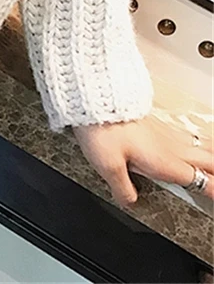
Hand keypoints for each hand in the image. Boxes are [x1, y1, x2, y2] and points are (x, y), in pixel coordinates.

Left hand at [74, 118, 213, 207]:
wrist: (96, 96)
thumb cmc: (103, 129)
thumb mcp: (109, 167)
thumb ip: (122, 188)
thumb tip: (130, 202)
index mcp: (165, 162)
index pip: (199, 181)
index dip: (213, 190)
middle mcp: (171, 146)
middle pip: (207, 161)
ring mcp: (165, 131)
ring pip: (199, 144)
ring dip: (211, 154)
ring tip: (213, 160)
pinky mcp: (155, 121)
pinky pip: (186, 133)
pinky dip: (199, 140)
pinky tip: (193, 140)